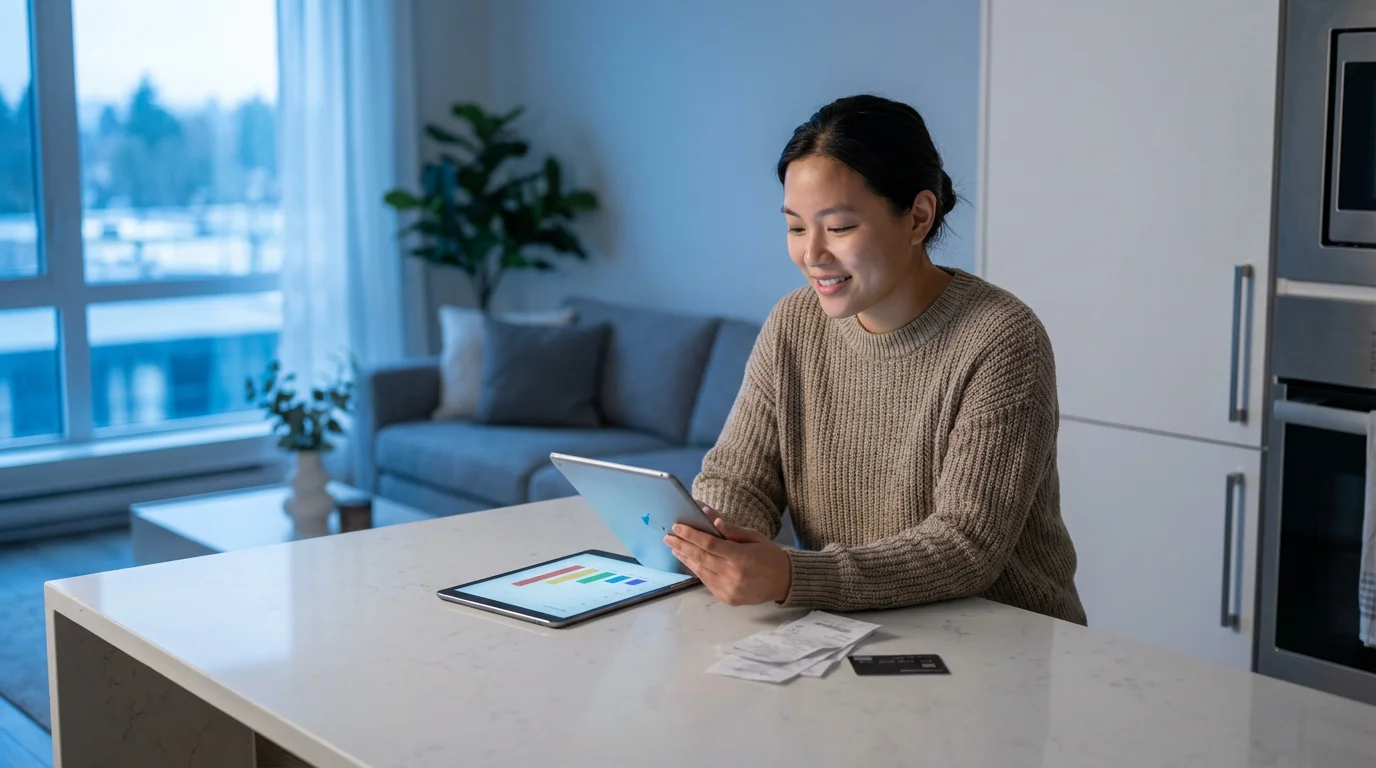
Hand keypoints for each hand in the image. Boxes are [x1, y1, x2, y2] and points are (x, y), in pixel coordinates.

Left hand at [664, 503, 791, 605]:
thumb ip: (731, 529)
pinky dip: (697, 570)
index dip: (691, 535)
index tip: (677, 526)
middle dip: (682, 545)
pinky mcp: (727, 598)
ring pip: (701, 571)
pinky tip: (690, 560)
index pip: (709, 544)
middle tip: (668, 536)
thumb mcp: (753, 537)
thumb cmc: (770, 555)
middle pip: (700, 557)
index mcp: (740, 558)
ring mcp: (728, 589)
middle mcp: (732, 575)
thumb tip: (710, 516)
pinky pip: (707, 582)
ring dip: (686, 558)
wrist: (785, 582)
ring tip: (674, 548)